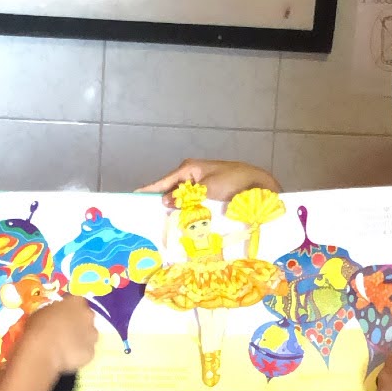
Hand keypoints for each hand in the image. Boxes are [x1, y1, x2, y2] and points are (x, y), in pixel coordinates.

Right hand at [21, 294, 97, 374]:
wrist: (43, 351)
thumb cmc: (39, 326)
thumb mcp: (42, 311)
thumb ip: (55, 311)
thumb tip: (56, 315)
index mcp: (76, 301)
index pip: (77, 301)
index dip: (69, 309)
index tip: (62, 315)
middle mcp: (88, 316)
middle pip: (86, 318)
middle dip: (78, 323)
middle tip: (65, 331)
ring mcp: (92, 335)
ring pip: (89, 335)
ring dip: (81, 338)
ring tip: (66, 346)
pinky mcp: (91, 352)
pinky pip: (86, 351)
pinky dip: (79, 354)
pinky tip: (67, 357)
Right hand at [138, 160, 278, 208]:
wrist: (258, 184)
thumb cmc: (234, 182)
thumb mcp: (208, 189)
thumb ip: (186, 196)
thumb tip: (166, 201)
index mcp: (189, 168)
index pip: (163, 181)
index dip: (148, 189)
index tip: (133, 195)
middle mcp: (192, 175)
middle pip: (171, 191)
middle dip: (162, 203)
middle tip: (146, 216)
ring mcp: (200, 184)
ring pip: (182, 199)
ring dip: (176, 209)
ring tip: (160, 222)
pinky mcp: (208, 193)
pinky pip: (192, 202)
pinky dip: (187, 210)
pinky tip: (181, 221)